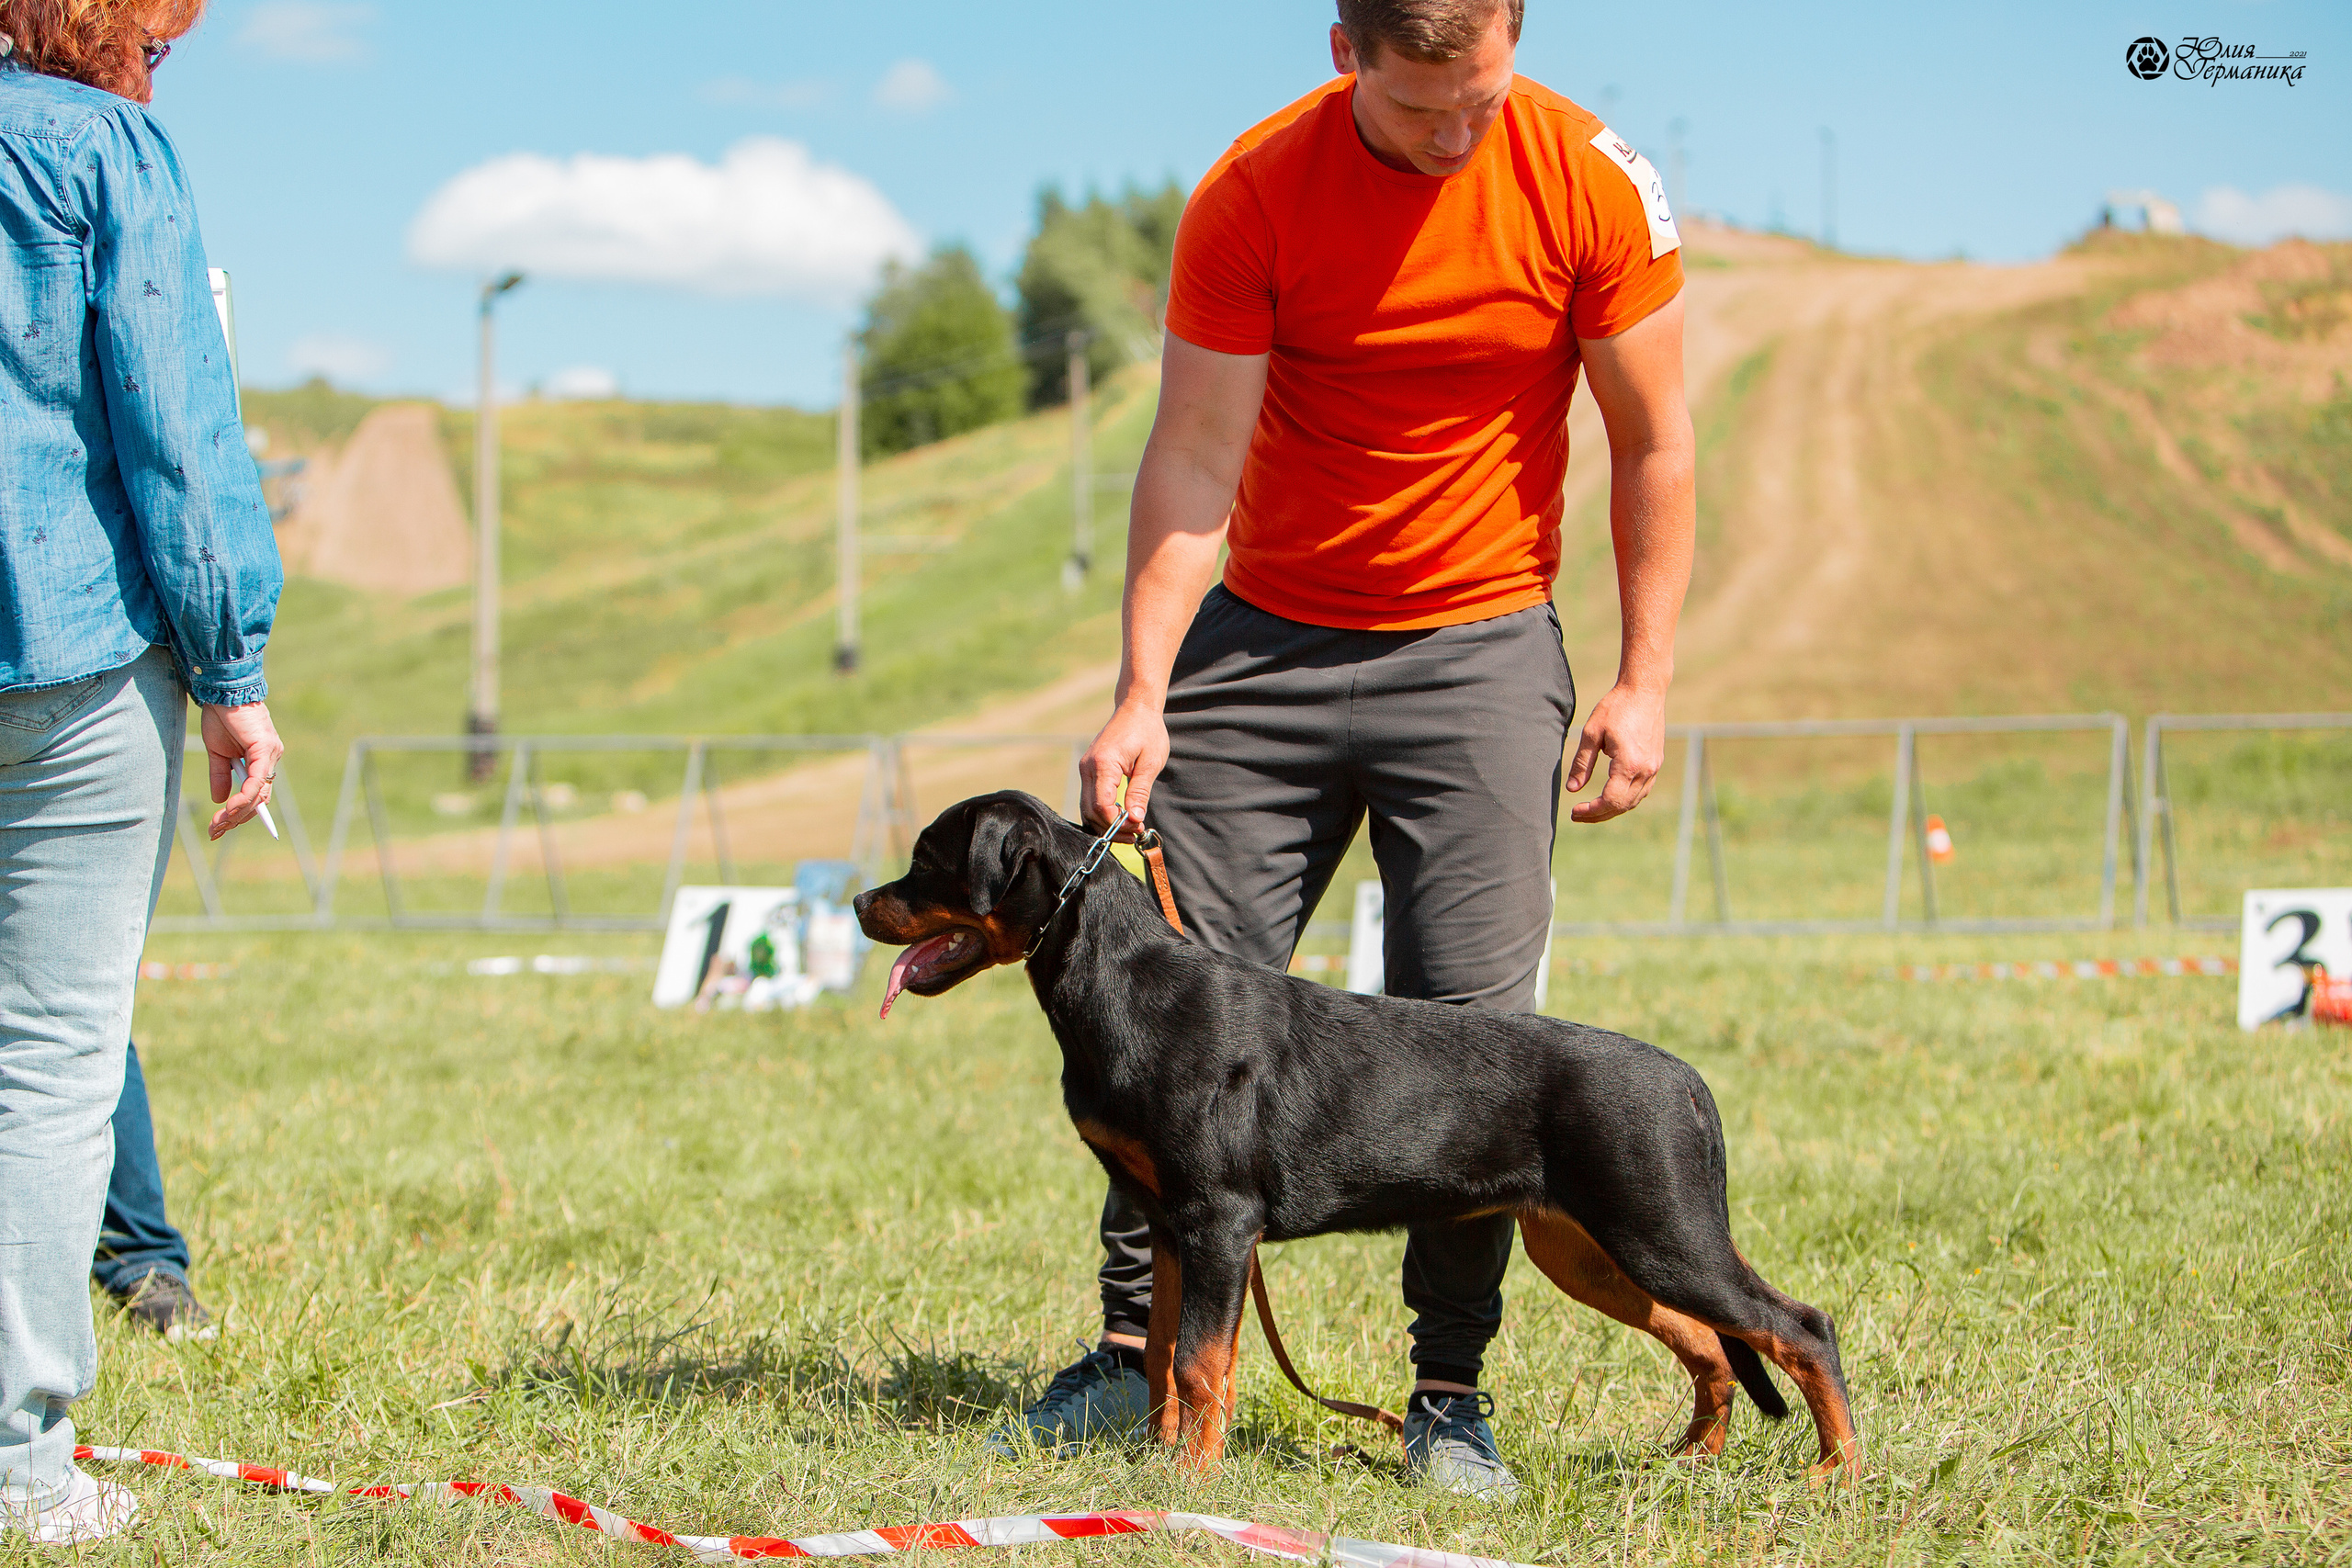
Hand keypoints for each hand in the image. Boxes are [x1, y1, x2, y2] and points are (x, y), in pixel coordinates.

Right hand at [199, 701, 282, 839]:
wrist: (221, 693)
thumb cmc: (221, 718)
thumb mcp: (218, 753)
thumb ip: (221, 776)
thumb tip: (220, 801)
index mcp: (262, 761)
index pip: (258, 795)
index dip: (242, 814)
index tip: (222, 829)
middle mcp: (271, 759)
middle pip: (259, 800)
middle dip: (237, 819)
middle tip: (215, 831)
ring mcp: (271, 754)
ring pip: (259, 794)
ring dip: (238, 813)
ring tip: (219, 825)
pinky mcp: (265, 749)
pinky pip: (257, 780)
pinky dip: (245, 797)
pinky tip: (231, 809)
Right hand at [1079, 701, 1168, 835]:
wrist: (1135, 708)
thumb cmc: (1146, 731)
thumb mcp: (1150, 763)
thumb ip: (1140, 791)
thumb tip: (1135, 818)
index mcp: (1103, 763)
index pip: (1102, 806)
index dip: (1118, 823)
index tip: (1137, 828)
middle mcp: (1088, 767)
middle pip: (1090, 811)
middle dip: (1111, 828)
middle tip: (1135, 834)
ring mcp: (1085, 768)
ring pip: (1086, 808)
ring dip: (1106, 823)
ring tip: (1130, 829)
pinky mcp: (1088, 770)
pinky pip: (1089, 798)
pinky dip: (1101, 812)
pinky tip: (1119, 817)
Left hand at [1566, 683, 1666, 823]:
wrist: (1644, 691)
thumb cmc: (1616, 707)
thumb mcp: (1591, 733)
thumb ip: (1582, 763)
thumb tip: (1572, 789)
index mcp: (1628, 764)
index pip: (1610, 801)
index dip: (1591, 811)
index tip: (1574, 811)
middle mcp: (1645, 770)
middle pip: (1622, 805)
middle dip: (1599, 815)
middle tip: (1577, 815)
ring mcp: (1654, 768)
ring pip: (1633, 801)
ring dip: (1612, 810)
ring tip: (1591, 810)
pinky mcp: (1656, 763)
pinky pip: (1641, 791)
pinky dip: (1625, 799)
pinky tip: (1611, 798)